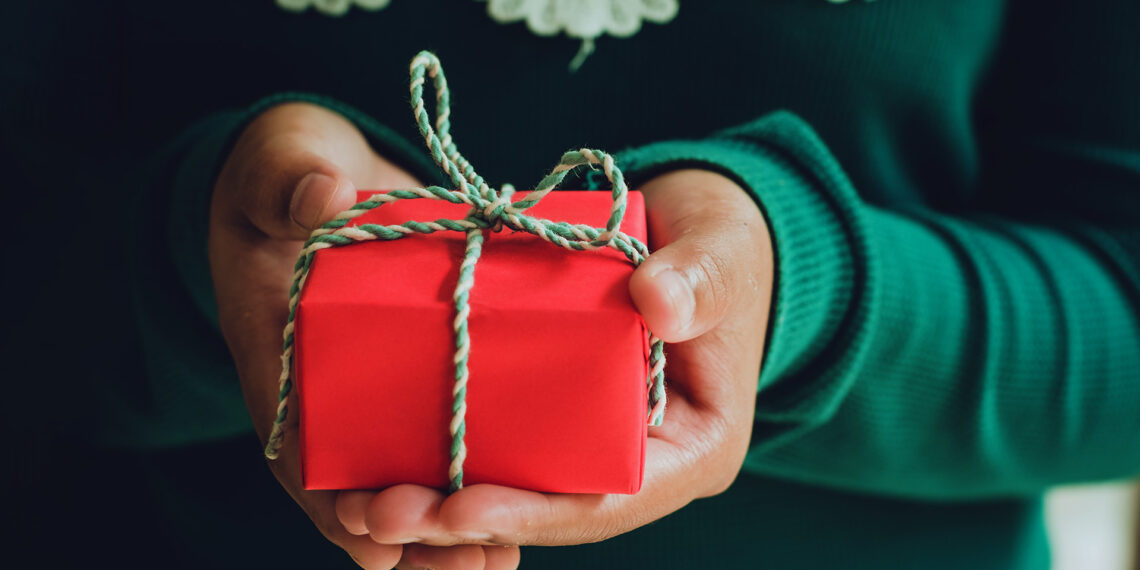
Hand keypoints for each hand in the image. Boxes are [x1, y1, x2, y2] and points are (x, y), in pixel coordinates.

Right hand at [208, 102, 521, 568]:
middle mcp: (324, 392)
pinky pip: (439, 440)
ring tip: (499, 564)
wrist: (317, 176)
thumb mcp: (282, 164)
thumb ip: (289, 178)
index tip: (374, 542)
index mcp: (279, 356)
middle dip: (409, 534)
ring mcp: (372, 391)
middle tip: (473, 565)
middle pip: (356, 484)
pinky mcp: (418, 376)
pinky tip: (515, 522)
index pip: (295, 445)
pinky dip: (470, 481)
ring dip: (447, 528)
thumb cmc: (289, 173)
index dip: (330, 500)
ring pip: (402, 476)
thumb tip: (321, 196)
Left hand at [335, 169, 773, 565]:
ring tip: (363, 503)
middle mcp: (640, 460)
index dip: (535, 511)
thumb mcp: (723, 253)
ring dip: (441, 497)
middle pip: (548, 508)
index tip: (460, 507)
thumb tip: (657, 301)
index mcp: (692, 449)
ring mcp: (595, 438)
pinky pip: (503, 438)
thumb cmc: (724, 244)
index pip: (610, 501)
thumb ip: (701, 278)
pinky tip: (384, 450)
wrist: (695, 229)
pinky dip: (448, 447)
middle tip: (380, 514)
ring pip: (516, 482)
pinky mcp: (558, 408)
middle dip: (465, 517)